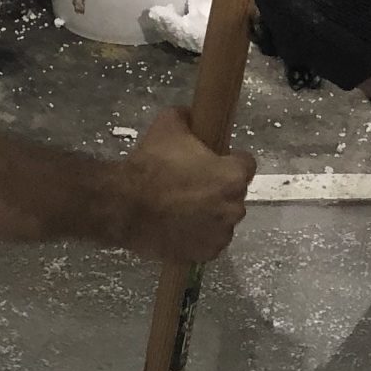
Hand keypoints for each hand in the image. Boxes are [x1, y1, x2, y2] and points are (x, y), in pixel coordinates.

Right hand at [118, 108, 255, 262]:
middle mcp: (234, 207)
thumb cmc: (149, 165)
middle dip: (218, 189)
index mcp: (233, 176)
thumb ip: (188, 118)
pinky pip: (210, 242)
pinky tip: (180, 228)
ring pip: (222, 220)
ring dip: (210, 214)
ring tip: (182, 209)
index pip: (246, 164)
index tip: (213, 160)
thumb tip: (192, 116)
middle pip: (234, 194)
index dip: (229, 160)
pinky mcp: (206, 254)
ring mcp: (221, 234)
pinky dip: (199, 236)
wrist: (124, 206)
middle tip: (191, 185)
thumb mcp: (168, 124)